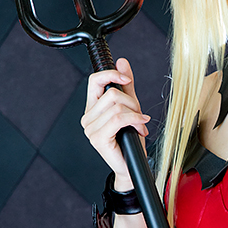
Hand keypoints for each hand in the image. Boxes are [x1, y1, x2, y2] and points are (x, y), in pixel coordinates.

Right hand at [81, 58, 150, 185]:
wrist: (132, 166)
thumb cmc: (130, 140)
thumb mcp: (131, 108)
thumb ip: (126, 86)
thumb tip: (122, 62)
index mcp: (92, 108)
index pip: (94, 81)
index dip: (111, 74)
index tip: (126, 79)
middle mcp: (87, 118)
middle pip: (111, 93)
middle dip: (132, 102)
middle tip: (140, 115)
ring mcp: (90, 129)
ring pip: (117, 106)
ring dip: (136, 114)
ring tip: (141, 125)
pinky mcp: (97, 138)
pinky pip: (119, 119)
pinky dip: (135, 120)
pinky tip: (141, 128)